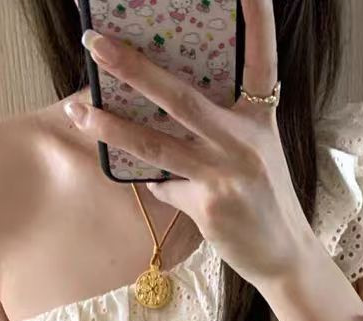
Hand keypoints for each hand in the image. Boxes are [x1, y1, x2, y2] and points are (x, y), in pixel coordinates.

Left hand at [64, 0, 315, 287]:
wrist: (284, 255)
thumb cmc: (264, 200)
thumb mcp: (252, 155)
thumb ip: (216, 133)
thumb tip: (161, 123)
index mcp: (260, 118)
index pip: (262, 59)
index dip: (258, 18)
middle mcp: (246, 141)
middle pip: (182, 97)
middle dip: (134, 68)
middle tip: (95, 43)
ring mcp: (227, 174)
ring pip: (158, 144)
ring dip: (112, 127)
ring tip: (79, 110)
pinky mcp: (209, 206)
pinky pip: (165, 188)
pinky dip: (155, 186)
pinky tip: (153, 185)